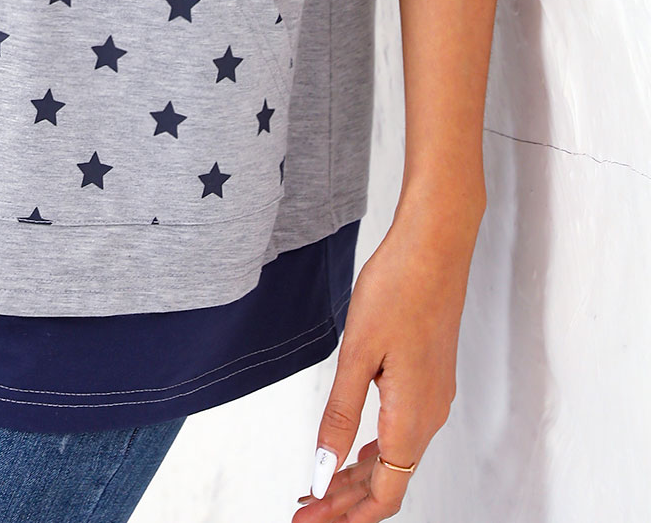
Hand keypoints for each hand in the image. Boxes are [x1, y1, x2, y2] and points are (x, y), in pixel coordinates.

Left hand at [292, 199, 480, 519]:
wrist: (435, 246)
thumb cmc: (398, 289)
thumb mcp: (357, 354)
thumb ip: (340, 416)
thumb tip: (325, 472)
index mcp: (413, 418)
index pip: (384, 494)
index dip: (346, 516)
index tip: (309, 521)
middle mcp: (430, 415)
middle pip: (389, 480)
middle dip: (346, 502)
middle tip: (305, 511)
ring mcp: (434, 397)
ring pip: (396, 457)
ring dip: (358, 477)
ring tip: (320, 487)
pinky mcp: (430, 378)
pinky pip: (402, 431)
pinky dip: (373, 449)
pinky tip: (352, 447)